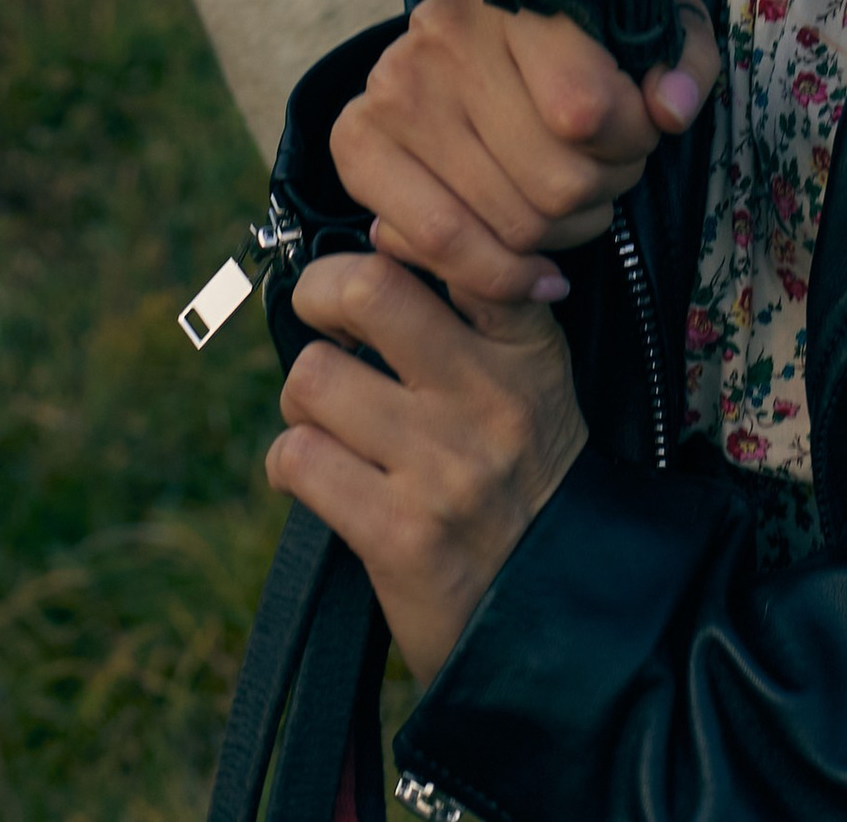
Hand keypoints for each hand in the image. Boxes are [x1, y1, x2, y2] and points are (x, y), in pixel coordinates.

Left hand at [268, 248, 587, 684]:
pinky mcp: (399, 534)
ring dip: (301, 398)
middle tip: (324, 321)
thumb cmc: (523, 482)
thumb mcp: (533, 384)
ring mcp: (443, 466)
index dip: (403, 230)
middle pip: (369, 291)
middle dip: (320, 296)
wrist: (556, 616)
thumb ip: (475, 318)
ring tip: (325, 418)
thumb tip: (377, 247)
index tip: (381, 245)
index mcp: (526, 349)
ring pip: (315, 377)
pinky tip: (317, 474)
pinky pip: (299, 459)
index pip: (463, 250)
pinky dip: (291, 462)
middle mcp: (488, 398)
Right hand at [334, 0, 721, 305]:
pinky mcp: (356, 143)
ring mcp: (391, 91)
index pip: (587, 108)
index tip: (640, 133)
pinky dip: (500, 276)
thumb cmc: (576, 40)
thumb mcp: (647, 31)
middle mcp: (442, 35)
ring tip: (571, 205)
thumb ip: (682, 61)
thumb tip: (672, 109)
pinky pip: (436, 245)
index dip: (632, 141)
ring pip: (508, 221)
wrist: (478, 39)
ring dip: (562, 235)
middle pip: (554, 180)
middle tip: (604, 175)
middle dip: (601, 193)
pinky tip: (536, 269)